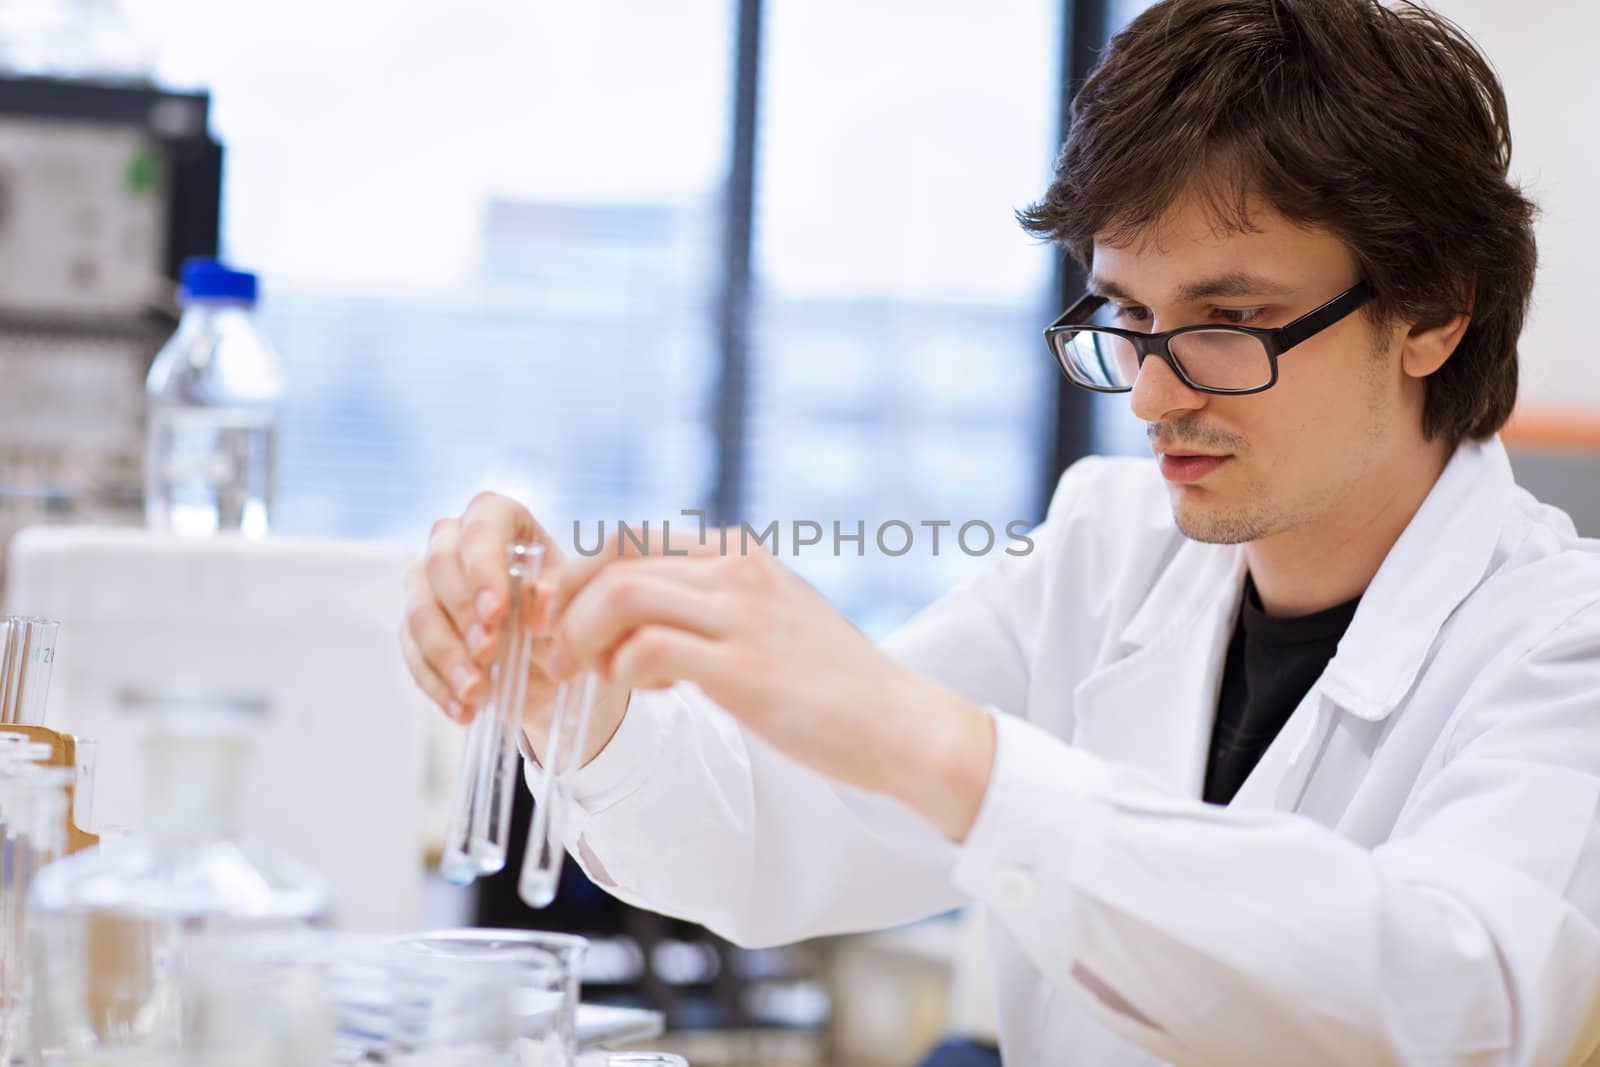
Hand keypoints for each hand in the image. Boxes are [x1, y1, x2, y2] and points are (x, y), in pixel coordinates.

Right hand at [399, 492, 629, 763]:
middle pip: (439, 564)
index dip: (482, 567)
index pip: (482, 524)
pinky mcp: (415, 626)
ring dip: (447, 655)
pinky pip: (413, 652)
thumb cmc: (562, 620)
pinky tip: (464, 710)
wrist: (553, 665)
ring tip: (478, 692)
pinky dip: (438, 684)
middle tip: (489, 654)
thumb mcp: (570, 612)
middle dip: (463, 615)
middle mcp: (456, 543)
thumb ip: (553, 603)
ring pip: (419, 610)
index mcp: (502, 521)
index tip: (496, 612)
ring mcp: (429, 583)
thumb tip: (539, 601)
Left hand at [541, 533, 996, 840]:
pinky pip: (648, 649)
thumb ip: (714, 601)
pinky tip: (651, 693)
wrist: (899, 724)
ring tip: (600, 676)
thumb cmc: (830, 681)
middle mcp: (739, 571)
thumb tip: (641, 609)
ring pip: (621, 596)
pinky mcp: (745, 670)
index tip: (568, 623)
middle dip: (570, 608)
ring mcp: (743, 616)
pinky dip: (624, 672)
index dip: (581, 578)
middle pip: (615, 559)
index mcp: (740, 554)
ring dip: (587, 639)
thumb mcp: (772, 615)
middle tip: (566, 656)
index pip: (630, 538)